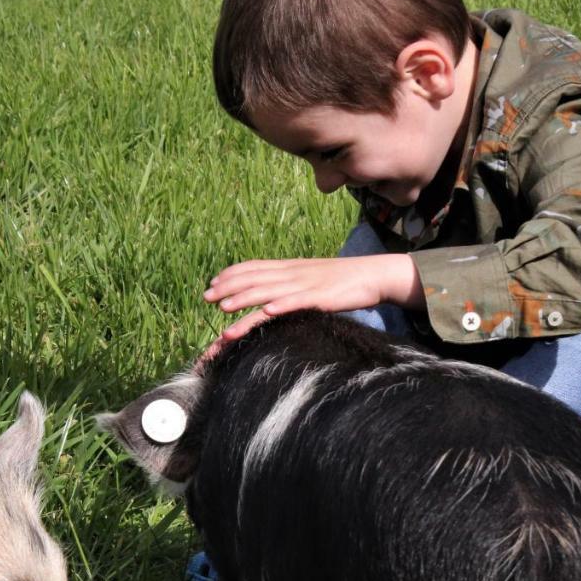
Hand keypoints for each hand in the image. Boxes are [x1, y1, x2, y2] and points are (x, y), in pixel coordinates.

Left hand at [203, 254, 423, 340]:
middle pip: (254, 279)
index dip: (231, 275)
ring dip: (244, 300)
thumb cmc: (340, 281)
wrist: (373, 275)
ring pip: (269, 292)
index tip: (212, 286)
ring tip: (224, 310)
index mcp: (289, 268)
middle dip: (228, 289)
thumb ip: (288, 285)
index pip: (253, 268)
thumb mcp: (309, 279)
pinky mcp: (321, 297)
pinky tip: (267, 312)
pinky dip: (281, 305)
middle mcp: (293, 273)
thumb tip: (267, 298)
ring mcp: (306, 285)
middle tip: (206, 299)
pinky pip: (297, 301)